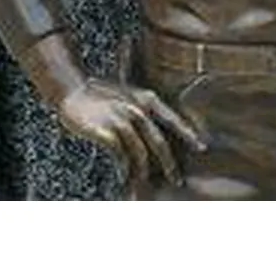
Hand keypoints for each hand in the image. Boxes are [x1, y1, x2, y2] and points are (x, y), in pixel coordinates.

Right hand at [59, 78, 206, 189]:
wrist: (74, 89)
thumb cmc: (101, 94)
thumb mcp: (131, 95)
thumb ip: (144, 109)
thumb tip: (157, 128)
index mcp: (149, 99)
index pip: (174, 120)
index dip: (189, 135)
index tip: (202, 148)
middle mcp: (140, 109)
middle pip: (160, 142)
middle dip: (170, 164)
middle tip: (177, 179)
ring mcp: (124, 120)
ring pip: (141, 153)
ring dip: (144, 173)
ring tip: (145, 186)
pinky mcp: (108, 131)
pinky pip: (122, 156)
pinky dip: (125, 169)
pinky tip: (126, 178)